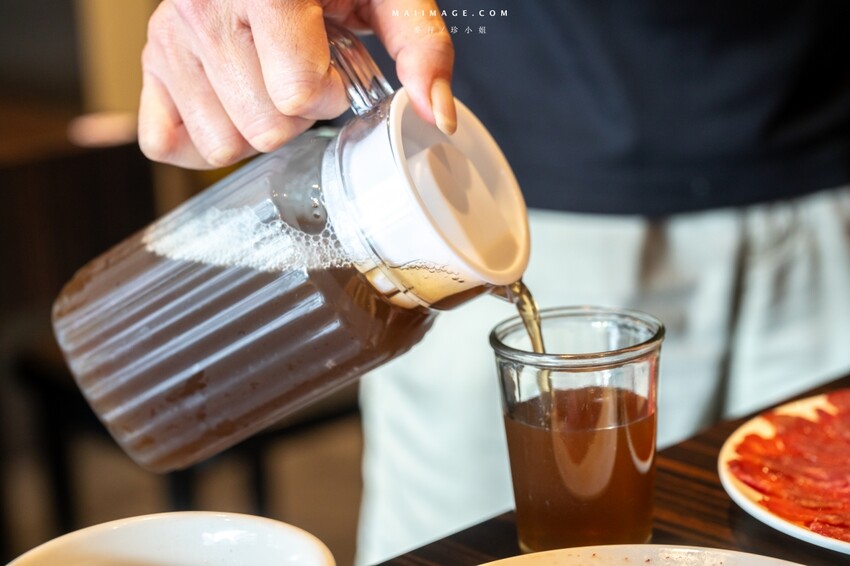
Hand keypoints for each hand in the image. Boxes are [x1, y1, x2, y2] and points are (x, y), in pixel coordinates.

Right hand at [138, 0, 455, 168]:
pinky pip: (165, 143)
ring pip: (222, 144)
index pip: (297, 94)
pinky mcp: (150, 63)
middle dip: (297, 113)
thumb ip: (419, 45)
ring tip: (265, 78)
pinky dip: (203, 138)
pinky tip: (231, 103)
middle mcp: (203, 9)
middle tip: (298, 71)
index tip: (332, 65)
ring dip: (256, 124)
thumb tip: (435, 114)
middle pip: (264, 129)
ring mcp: (170, 38)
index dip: (329, 92)